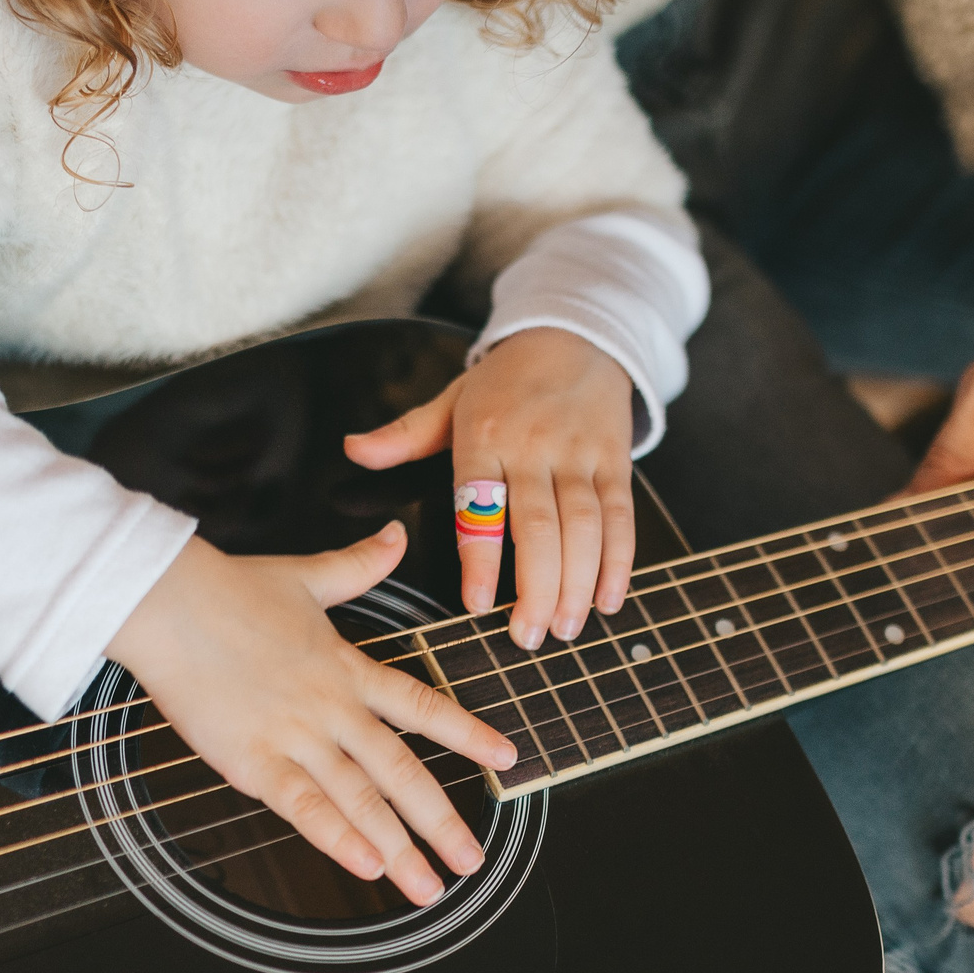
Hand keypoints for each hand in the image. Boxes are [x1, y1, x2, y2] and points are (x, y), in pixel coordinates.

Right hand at [105, 527, 514, 905]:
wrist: (170, 602)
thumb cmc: (229, 589)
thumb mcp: (307, 575)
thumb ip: (358, 565)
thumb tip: (396, 535)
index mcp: (347, 667)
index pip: (422, 705)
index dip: (467, 733)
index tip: (506, 759)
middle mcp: (332, 708)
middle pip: (400, 770)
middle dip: (440, 820)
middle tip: (470, 860)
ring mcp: (295, 736)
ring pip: (359, 798)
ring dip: (398, 846)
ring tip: (427, 886)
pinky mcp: (252, 760)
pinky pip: (303, 806)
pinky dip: (337, 837)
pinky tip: (367, 866)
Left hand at [343, 327, 636, 649]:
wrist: (575, 336)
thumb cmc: (507, 381)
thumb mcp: (450, 400)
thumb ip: (405, 435)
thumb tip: (355, 449)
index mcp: (484, 435)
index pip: (479, 503)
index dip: (480, 557)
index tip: (476, 604)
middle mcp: (534, 447)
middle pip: (538, 526)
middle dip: (536, 588)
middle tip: (527, 636)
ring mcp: (578, 454)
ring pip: (583, 527)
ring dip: (577, 583)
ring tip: (564, 628)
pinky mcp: (615, 460)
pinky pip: (619, 515)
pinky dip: (617, 561)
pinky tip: (607, 598)